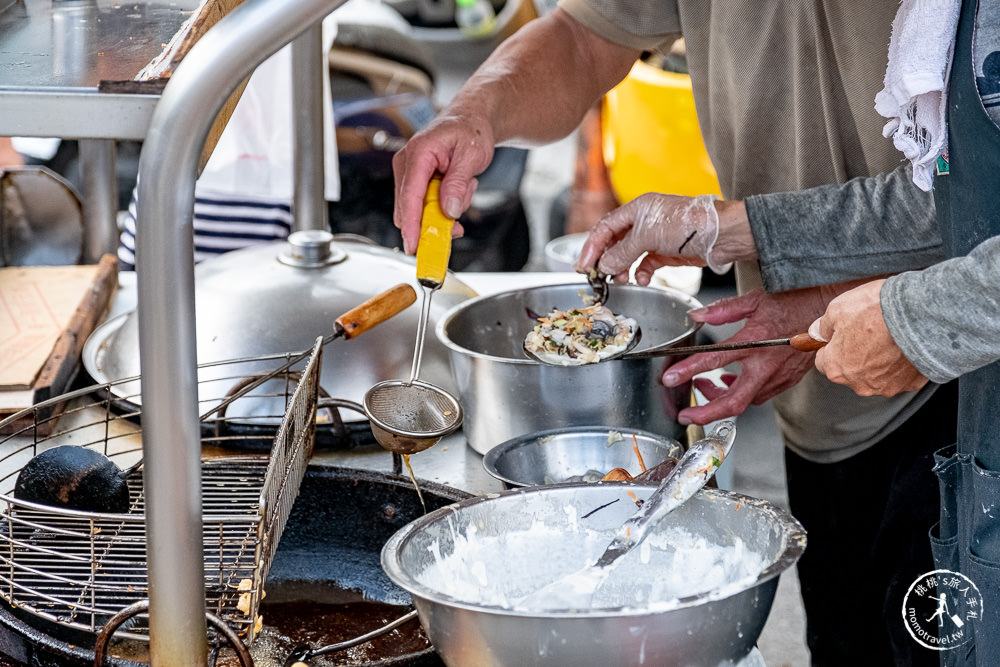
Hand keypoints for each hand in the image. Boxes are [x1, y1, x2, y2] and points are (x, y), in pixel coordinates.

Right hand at [392, 109, 490, 252]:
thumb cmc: (470, 131)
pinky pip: (424, 205)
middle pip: (409, 208)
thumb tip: (449, 211)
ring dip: (444, 208)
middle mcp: (407, 163)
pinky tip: (457, 188)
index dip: (411, 224)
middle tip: (460, 213)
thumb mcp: (472, 156)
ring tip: (464, 185)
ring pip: (419, 210)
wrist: (470, 119)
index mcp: (419, 153)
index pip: (410, 195)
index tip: (414, 245)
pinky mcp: (414, 180)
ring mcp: (408, 172)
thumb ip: (458, 184)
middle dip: (436, 218)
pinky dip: (443, 204)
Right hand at [575, 195, 753, 283]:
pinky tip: (642, 279)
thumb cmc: (689, 225)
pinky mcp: (667, 252)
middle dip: (605, 260)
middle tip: (596, 276)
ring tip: (619, 280)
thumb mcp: (648, 235)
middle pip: (615, 242)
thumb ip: (622, 252)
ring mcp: (656, 237)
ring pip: (629, 255)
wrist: (722, 235)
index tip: (583, 265)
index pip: (605, 227)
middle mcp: (645, 221)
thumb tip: (604, 266)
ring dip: (622, 268)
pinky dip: (641, 273)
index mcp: (637, 208)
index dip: (592, 246)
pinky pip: (646, 264)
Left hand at [661, 285, 843, 424]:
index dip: (688, 370)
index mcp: (755, 342)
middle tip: (686, 414)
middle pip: (733, 402)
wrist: (832, 309)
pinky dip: (741, 393)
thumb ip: (723, 310)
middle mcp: (767, 365)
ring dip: (722, 399)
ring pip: (746, 401)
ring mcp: (780, 376)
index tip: (669, 378)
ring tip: (704, 387)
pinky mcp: (788, 380)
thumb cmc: (797, 300)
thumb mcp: (756, 299)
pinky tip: (730, 382)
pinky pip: (760, 395)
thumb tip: (697, 316)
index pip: (713, 360)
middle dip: (705, 413)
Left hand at [809, 279, 928, 395]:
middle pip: (849, 370)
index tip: (840, 333)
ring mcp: (887, 386)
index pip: (823, 361)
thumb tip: (817, 333)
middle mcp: (859, 384)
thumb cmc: (875, 310)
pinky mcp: (910, 384)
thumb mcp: (837, 309)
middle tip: (867, 331)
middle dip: (854, 353)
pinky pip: (900, 374)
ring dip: (878, 360)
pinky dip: (900, 362)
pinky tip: (904, 345)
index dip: (831, 345)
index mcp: (836, 368)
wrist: (921, 314)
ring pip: (875, 374)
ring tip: (888, 337)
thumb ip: (823, 326)